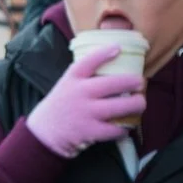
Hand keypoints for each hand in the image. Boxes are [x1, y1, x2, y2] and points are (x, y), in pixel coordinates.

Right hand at [25, 46, 145, 157]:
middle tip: (140, 83)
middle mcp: (79, 93)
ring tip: (140, 104)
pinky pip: (116, 129)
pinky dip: (124, 129)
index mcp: (72, 80)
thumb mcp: (65, 86)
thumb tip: (112, 69)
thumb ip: (83, 78)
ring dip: (136, 105)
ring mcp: (86, 112)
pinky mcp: (90, 131)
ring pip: (121, 106)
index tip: (118, 48)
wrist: (42, 134)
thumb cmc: (59, 107)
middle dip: (133, 82)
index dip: (104, 54)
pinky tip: (125, 127)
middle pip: (113, 83)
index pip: (88, 62)